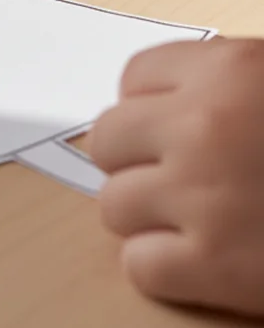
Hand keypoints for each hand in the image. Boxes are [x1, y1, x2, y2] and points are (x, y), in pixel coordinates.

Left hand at [90, 39, 263, 316]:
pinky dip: (166, 270)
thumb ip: (233, 88)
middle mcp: (202, 125)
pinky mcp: (216, 267)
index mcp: (228, 70)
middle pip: (106, 140)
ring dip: (150, 217)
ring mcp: (203, 197)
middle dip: (140, 162)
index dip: (154, 108)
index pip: (133, 78)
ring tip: (200, 223)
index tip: (177, 128)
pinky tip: (208, 263)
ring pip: (114, 204)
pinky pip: (141, 265)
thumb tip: (164, 110)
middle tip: (183, 180)